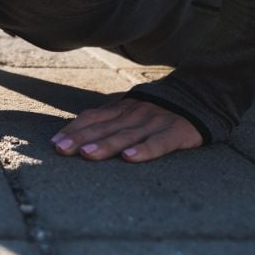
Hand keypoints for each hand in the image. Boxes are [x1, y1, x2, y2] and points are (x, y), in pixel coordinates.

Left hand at [50, 98, 203, 162]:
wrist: (200, 96)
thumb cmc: (158, 111)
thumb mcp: (131, 110)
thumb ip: (108, 119)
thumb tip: (76, 133)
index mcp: (122, 108)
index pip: (93, 118)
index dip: (74, 129)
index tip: (54, 143)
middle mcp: (134, 113)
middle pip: (104, 128)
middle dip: (81, 139)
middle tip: (62, 150)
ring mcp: (154, 121)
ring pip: (126, 135)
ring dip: (106, 145)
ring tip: (87, 155)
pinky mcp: (176, 132)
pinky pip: (158, 143)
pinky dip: (144, 150)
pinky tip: (130, 158)